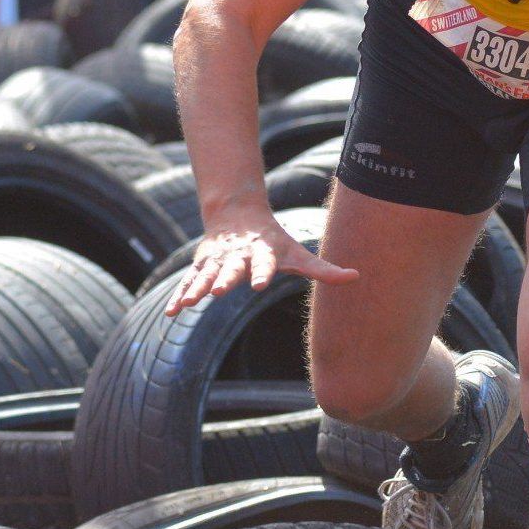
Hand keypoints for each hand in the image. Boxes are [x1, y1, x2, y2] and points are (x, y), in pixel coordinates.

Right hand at [164, 214, 359, 315]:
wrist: (237, 215)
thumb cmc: (274, 242)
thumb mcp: (297, 254)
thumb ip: (323, 269)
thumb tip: (356, 276)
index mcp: (262, 252)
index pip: (264, 263)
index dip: (262, 272)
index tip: (259, 285)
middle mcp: (238, 255)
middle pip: (231, 268)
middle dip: (225, 279)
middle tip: (219, 291)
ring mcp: (217, 260)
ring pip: (205, 275)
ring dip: (197, 288)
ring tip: (189, 303)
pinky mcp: (201, 266)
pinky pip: (189, 282)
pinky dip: (180, 296)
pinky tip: (171, 313)